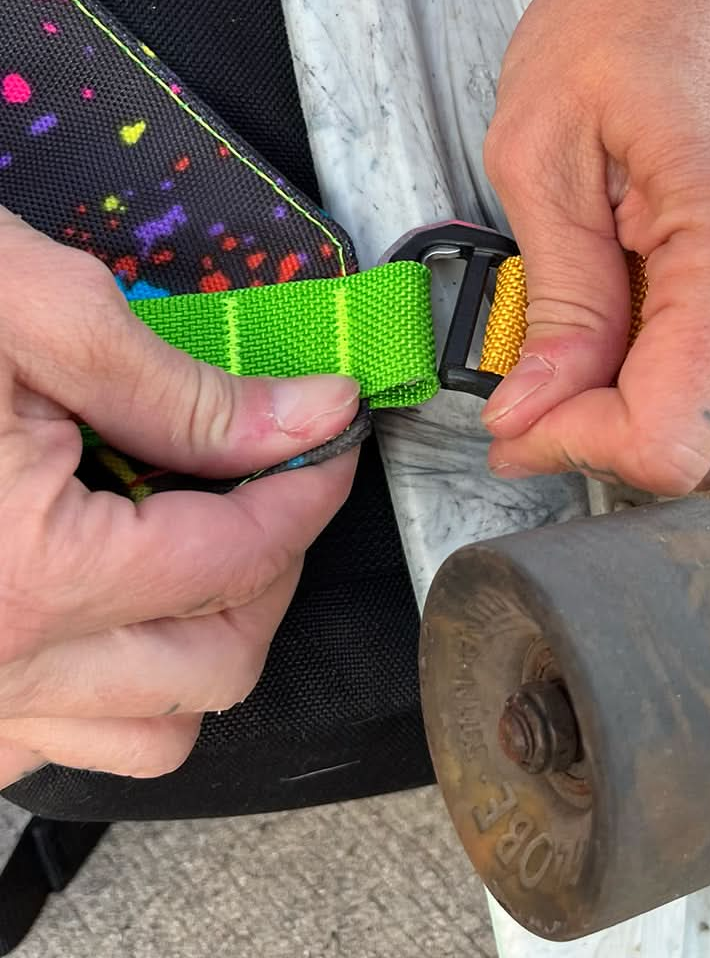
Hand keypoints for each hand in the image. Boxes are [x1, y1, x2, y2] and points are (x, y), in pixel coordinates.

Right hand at [0, 208, 358, 788]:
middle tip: (275, 488)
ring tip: (199, 552)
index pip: (239, 556)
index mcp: (29, 570)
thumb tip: (311, 417)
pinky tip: (107, 603)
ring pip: (148, 731)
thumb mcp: (35, 316)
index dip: (310, 492)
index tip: (329, 440)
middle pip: (217, 665)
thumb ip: (188, 393)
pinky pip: (59, 742)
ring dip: (203, 646)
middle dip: (273, 569)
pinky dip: (115, 687)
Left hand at [482, 0, 709, 493]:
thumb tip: (534, 415)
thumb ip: (554, 306)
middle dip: (602, 426)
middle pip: (702, 443)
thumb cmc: (635, 12)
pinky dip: (674, 362)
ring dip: (638, 393)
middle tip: (533, 372)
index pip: (673, 439)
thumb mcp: (546, 154)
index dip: (581, 449)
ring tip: (589, 305)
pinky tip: (634, 297)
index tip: (521, 422)